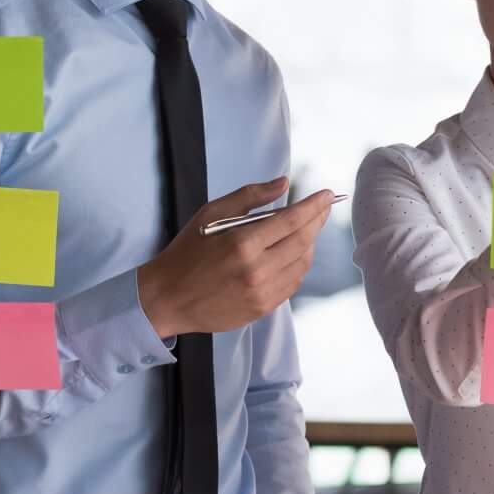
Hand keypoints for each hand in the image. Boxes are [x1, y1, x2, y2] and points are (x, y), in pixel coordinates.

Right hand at [136, 177, 335, 339]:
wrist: (167, 298)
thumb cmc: (187, 252)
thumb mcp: (211, 214)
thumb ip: (249, 196)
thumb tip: (283, 183)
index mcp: (242, 243)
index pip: (292, 221)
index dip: (314, 206)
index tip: (327, 195)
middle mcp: (256, 270)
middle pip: (303, 242)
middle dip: (318, 221)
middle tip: (324, 208)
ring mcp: (261, 293)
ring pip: (302, 264)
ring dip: (309, 244)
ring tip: (306, 230)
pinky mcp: (262, 309)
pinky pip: (292, 284)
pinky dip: (298, 265)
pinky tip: (293, 254)